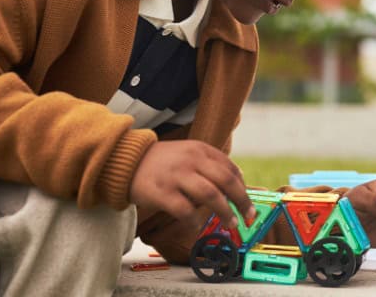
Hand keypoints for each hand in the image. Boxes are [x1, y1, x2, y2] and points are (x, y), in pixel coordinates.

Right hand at [129, 139, 253, 228]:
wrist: (126, 161)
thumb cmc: (162, 162)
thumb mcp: (188, 153)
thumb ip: (210, 164)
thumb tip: (239, 180)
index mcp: (200, 149)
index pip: (230, 169)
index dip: (244, 188)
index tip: (248, 204)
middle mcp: (191, 160)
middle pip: (226, 181)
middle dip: (242, 201)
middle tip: (249, 217)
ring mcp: (177, 176)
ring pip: (211, 196)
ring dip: (225, 212)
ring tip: (231, 224)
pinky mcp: (162, 192)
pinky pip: (185, 211)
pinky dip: (194, 222)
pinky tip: (197, 227)